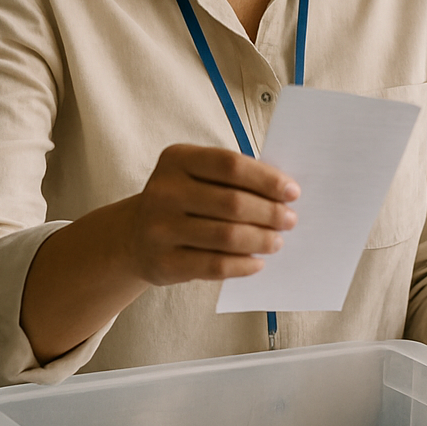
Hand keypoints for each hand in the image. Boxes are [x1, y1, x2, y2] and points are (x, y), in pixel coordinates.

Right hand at [119, 144, 298, 286]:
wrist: (134, 237)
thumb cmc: (182, 201)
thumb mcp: (197, 176)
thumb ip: (233, 179)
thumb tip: (283, 194)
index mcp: (176, 159)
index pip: (230, 165)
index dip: (266, 179)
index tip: (292, 192)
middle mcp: (164, 191)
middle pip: (232, 202)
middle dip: (270, 213)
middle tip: (289, 220)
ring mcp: (159, 228)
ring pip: (227, 236)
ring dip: (261, 240)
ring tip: (276, 241)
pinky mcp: (163, 262)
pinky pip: (215, 265)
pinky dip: (243, 265)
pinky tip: (257, 262)